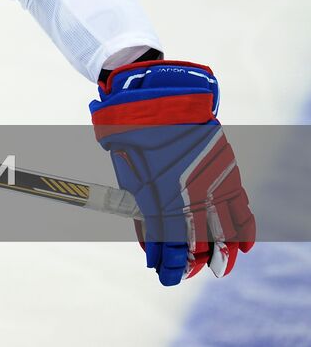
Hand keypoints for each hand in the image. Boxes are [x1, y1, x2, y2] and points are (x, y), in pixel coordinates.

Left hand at [90, 60, 255, 284]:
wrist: (158, 94)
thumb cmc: (132, 130)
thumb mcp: (126, 170)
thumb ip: (140, 206)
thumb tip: (148, 240)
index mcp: (162, 194)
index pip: (169, 242)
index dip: (168, 262)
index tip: (164, 275)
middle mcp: (191, 193)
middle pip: (197, 241)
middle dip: (189, 262)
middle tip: (182, 274)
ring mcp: (213, 183)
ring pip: (223, 230)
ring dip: (222, 253)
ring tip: (217, 269)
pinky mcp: (226, 171)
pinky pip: (241, 206)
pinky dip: (243, 228)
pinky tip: (243, 246)